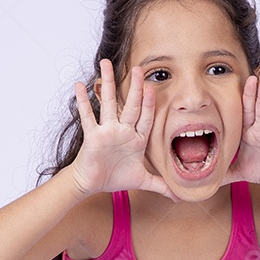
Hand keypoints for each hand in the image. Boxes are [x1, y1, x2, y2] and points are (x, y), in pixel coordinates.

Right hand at [69, 59, 177, 200]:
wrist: (92, 184)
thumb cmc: (115, 178)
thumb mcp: (143, 181)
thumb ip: (161, 185)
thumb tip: (180, 196)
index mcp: (136, 138)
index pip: (147, 118)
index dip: (151, 104)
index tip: (154, 87)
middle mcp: (122, 130)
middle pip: (131, 105)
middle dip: (135, 87)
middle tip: (139, 67)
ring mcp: (107, 131)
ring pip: (108, 103)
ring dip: (108, 83)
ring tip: (105, 63)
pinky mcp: (92, 136)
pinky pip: (87, 116)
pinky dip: (83, 101)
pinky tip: (79, 85)